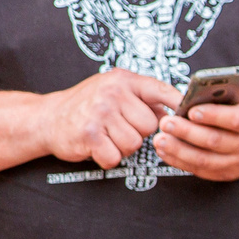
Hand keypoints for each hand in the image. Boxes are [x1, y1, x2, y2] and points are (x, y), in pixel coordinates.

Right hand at [42, 68, 173, 169]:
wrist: (47, 118)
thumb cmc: (86, 106)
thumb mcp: (114, 91)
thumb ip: (143, 98)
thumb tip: (176, 111)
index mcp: (123, 80)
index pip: (160, 89)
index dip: (179, 104)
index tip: (191, 113)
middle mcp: (112, 92)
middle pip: (150, 125)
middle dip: (137, 133)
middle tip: (116, 128)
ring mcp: (100, 112)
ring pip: (135, 143)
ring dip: (122, 147)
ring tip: (106, 136)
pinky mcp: (89, 134)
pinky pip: (115, 156)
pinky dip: (107, 158)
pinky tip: (96, 146)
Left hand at [154, 40, 238, 181]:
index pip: (237, 120)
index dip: (214, 116)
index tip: (192, 110)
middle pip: (216, 141)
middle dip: (188, 133)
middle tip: (166, 122)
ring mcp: (238, 161)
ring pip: (206, 159)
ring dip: (180, 150)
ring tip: (160, 138)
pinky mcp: (226, 172)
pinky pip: (201, 169)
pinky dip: (180, 161)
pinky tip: (165, 150)